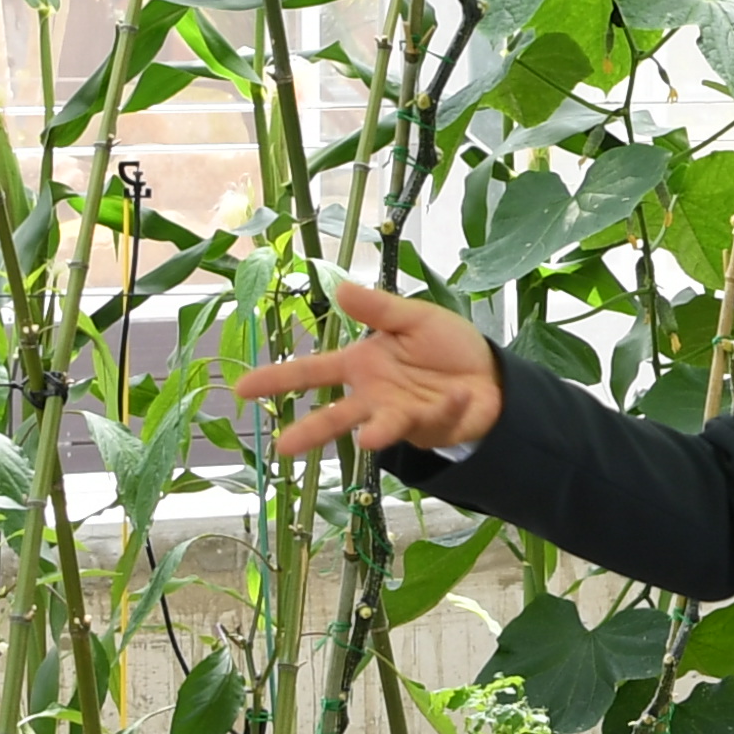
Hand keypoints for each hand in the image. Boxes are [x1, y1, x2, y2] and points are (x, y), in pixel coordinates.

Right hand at [235, 276, 503, 461]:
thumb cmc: (446, 346)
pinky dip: (449, 405)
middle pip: (336, 417)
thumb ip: (379, 309)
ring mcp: (399, 416)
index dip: (278, 379)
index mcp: (362, 365)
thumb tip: (340, 287)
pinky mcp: (430, 430)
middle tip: (283, 446)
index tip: (242, 389)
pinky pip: (437, 418)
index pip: (313, 372)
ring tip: (370, 439)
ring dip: (378, 432)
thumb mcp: (413, 318)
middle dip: (311, 432)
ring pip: (381, 430)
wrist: (490, 375)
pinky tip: (459, 393)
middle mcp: (373, 396)